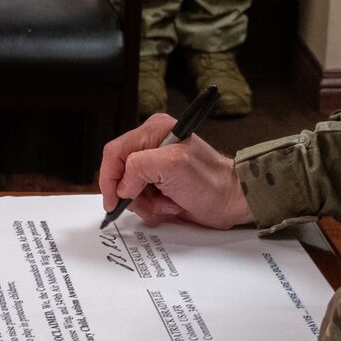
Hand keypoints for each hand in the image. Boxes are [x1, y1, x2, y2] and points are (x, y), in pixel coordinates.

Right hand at [98, 113, 253, 228]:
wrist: (231, 201)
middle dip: (133, 194)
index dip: (110, 178)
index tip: (113, 200)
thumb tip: (122, 186)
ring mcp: (156, 168)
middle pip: (120, 174)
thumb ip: (138, 167)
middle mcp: (152, 147)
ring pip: (130, 191)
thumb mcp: (171, 165)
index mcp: (153, 131)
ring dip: (147, 204)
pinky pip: (142, 201)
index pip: (115, 152)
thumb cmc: (209, 180)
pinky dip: (154, 209)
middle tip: (150, 201)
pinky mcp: (160, 185)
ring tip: (168, 203)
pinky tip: (172, 206)